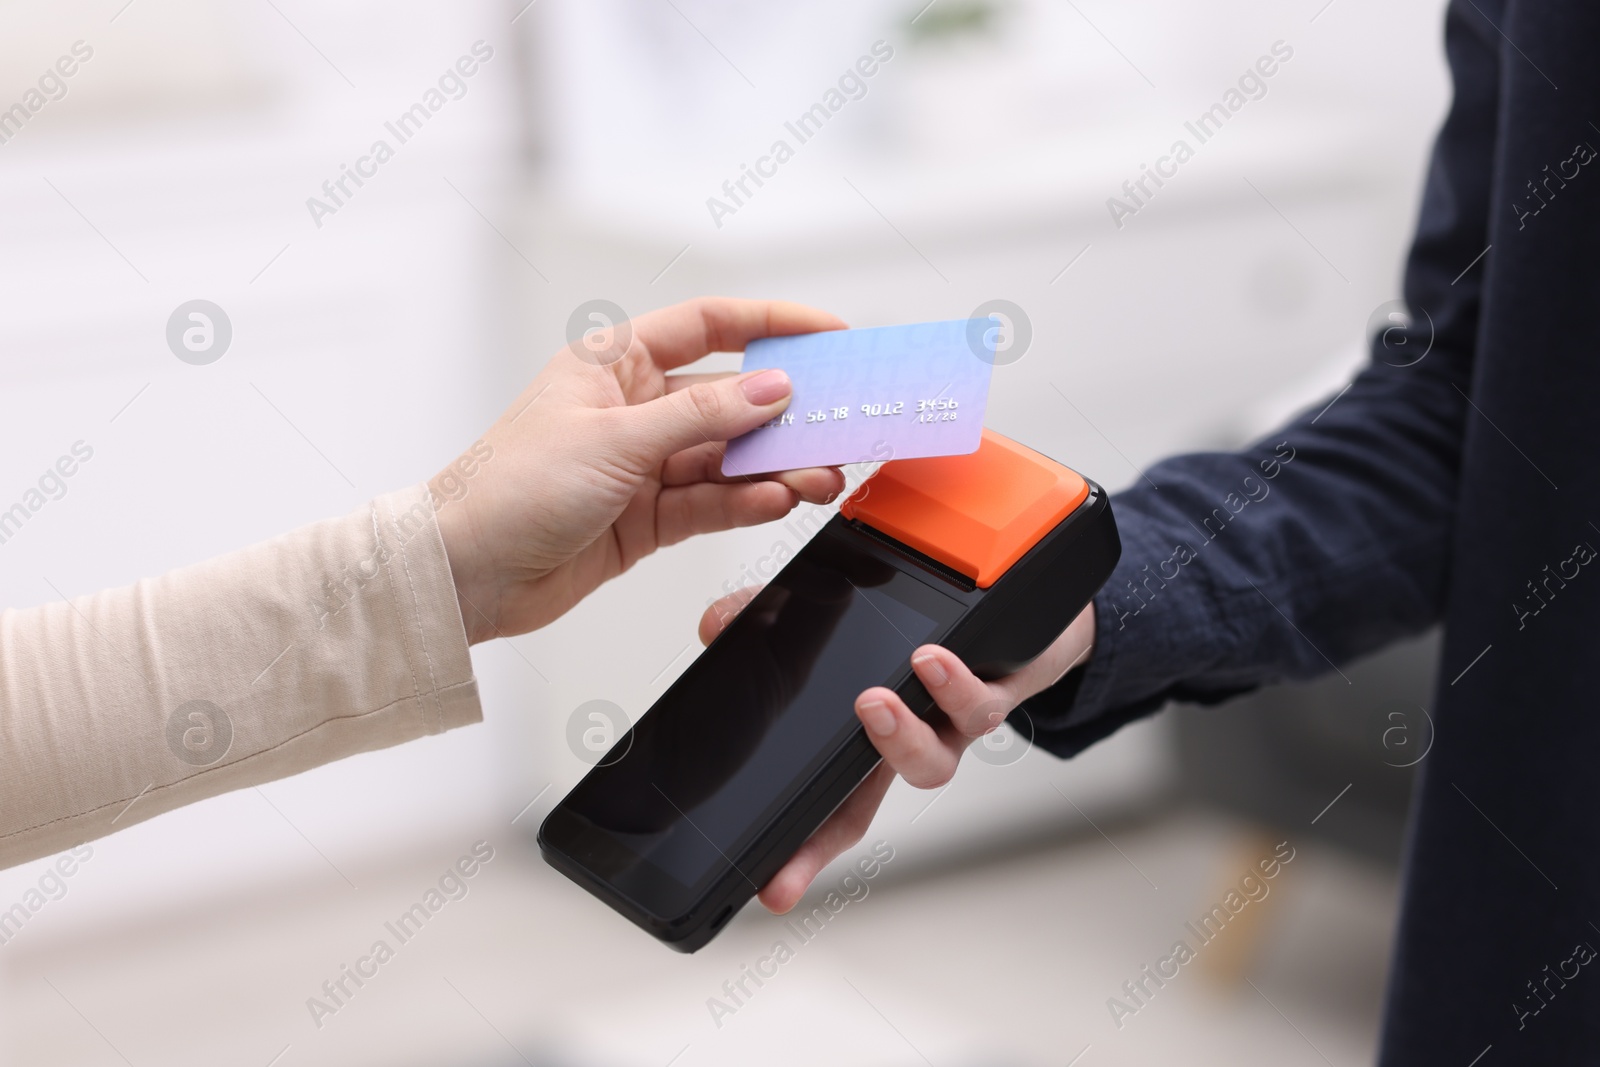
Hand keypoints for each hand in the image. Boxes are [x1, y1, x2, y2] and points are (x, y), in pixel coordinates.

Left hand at [434, 297, 846, 643]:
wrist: (466, 574)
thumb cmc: (508, 489)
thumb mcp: (614, 440)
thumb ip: (701, 417)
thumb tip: (770, 389)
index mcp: (613, 363)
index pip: (710, 326)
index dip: (773, 326)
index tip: (829, 336)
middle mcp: (633, 408)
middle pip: (730, 399)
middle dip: (785, 414)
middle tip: (837, 423)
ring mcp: (643, 465)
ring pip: (727, 457)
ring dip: (774, 467)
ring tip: (818, 476)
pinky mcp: (647, 517)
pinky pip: (711, 502)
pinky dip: (745, 502)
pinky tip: (776, 501)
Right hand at [697, 586, 1096, 912]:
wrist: (1029, 613)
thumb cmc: (931, 629)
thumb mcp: (837, 622)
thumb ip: (769, 619)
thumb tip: (714, 625)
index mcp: (870, 739)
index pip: (829, 808)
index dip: (800, 853)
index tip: (770, 889)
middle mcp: (913, 741)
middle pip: (869, 801)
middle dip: (835, 827)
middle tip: (803, 813)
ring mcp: (954, 724)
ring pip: (933, 760)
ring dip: (899, 737)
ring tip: (872, 701)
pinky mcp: (1000, 689)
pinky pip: (980, 705)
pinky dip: (954, 684)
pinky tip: (932, 659)